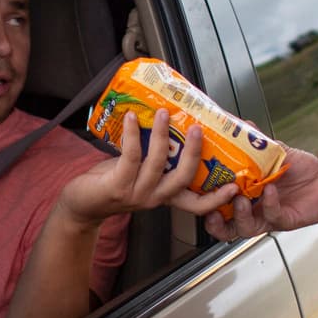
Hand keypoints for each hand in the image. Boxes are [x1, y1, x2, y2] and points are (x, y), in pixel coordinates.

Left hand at [59, 109, 236, 224]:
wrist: (82, 202)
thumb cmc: (115, 180)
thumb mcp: (143, 171)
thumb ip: (160, 156)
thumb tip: (173, 120)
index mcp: (166, 196)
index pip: (197, 205)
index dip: (216, 198)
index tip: (235, 186)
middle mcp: (155, 198)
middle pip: (183, 179)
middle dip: (194, 153)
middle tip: (199, 128)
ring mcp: (137, 194)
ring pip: (157, 163)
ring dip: (160, 134)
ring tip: (162, 112)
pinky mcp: (117, 186)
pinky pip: (130, 157)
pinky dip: (133, 134)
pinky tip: (131, 117)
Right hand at [203, 146, 317, 240]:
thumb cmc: (298, 169)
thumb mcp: (273, 152)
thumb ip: (254, 142)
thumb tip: (240, 123)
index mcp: (244, 194)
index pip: (216, 204)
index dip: (203, 202)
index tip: (195, 189)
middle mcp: (253, 210)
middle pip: (224, 226)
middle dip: (214, 220)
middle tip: (212, 204)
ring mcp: (267, 217)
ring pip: (244, 228)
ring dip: (239, 214)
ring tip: (240, 198)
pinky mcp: (285, 220)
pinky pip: (272, 215)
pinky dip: (268, 203)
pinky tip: (269, 189)